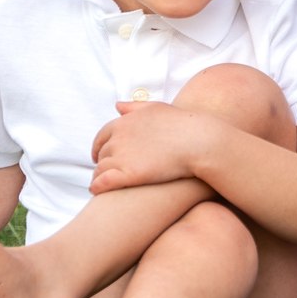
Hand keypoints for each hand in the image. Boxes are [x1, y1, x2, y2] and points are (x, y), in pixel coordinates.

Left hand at [89, 101, 206, 194]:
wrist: (199, 141)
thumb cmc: (182, 124)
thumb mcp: (156, 107)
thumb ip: (134, 107)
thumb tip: (117, 106)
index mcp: (123, 122)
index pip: (101, 137)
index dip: (99, 148)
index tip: (101, 156)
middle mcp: (118, 138)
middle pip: (102, 154)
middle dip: (103, 163)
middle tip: (108, 172)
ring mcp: (122, 156)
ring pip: (100, 170)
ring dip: (99, 176)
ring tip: (103, 185)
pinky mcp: (128, 174)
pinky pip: (102, 183)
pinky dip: (97, 187)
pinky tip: (98, 192)